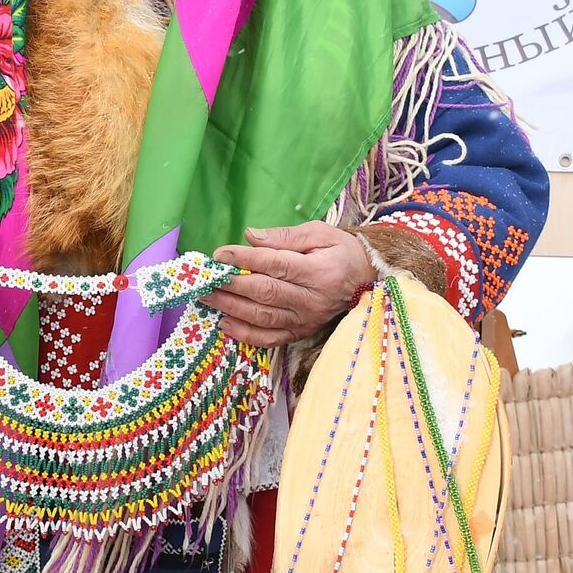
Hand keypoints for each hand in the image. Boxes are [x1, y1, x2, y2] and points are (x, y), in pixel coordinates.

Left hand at [207, 222, 376, 346]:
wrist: (367, 280)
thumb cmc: (340, 251)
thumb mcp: (319, 233)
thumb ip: (284, 237)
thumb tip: (250, 237)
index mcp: (319, 271)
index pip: (275, 264)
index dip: (245, 259)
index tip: (220, 254)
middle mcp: (312, 300)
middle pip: (265, 293)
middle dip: (230, 286)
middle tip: (204, 279)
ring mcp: (306, 320)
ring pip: (263, 317)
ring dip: (231, 309)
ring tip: (207, 298)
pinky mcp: (301, 332)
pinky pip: (270, 339)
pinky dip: (245, 334)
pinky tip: (225, 324)